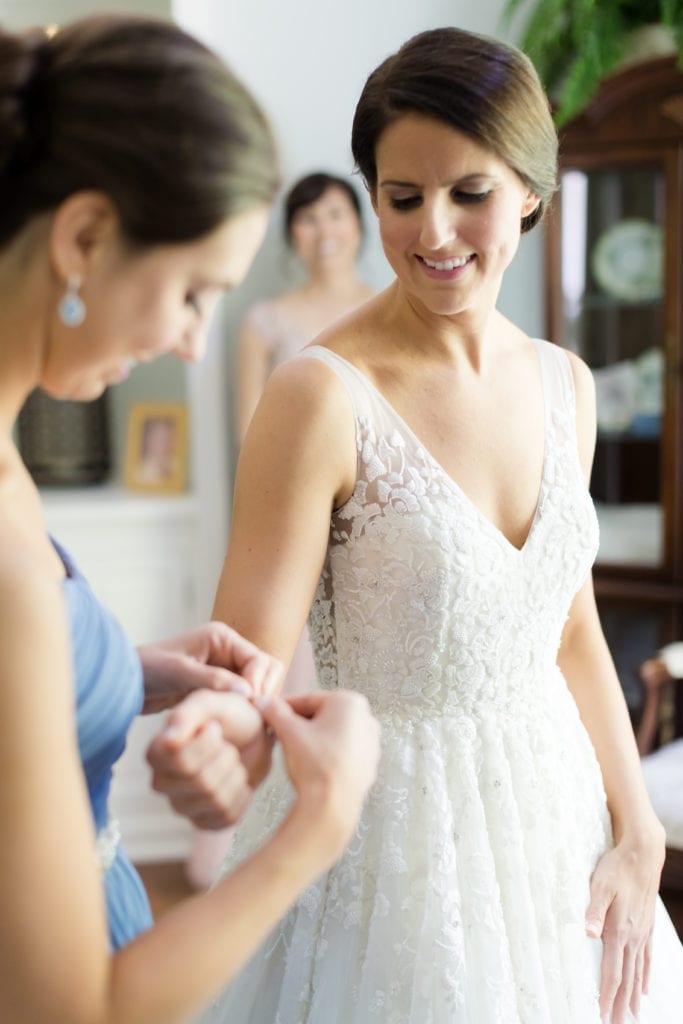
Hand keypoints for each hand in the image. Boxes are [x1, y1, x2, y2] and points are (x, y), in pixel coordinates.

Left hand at [138, 621, 282, 713]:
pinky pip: (243, 695)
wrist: (124, 682)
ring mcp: (224, 667)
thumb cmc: (147, 670)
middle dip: (263, 692)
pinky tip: (236, 725)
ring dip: (256, 701)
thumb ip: (212, 680)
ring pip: (258, 684)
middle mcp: (227, 649)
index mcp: (222, 637)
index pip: (259, 660)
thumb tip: (248, 693)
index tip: (249, 709)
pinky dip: (244, 708)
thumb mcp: (178, 673)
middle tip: (252, 717)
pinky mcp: (219, 684)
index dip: (259, 685)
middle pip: (266, 669)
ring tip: (245, 723)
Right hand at [146, 690, 273, 828]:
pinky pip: (226, 817)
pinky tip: (238, 781)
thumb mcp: (209, 703)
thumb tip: (168, 741)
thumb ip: (186, 716)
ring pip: (216, 800)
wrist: (255, 735)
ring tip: (233, 761)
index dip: (208, 744)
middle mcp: (161, 782)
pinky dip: (241, 796)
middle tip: (228, 745)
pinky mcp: (203, 821)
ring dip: (235, 775)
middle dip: (226, 758)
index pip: (181, 760)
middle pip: (201, 782)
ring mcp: (181, 805)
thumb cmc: (228, 715)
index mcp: (156, 752)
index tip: (215, 728)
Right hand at [258, 690, 380, 864]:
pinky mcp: (368, 763)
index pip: (308, 700)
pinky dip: (326, 754)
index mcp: (350, 703)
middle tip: (280, 734)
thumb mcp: (289, 732)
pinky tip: (312, 765)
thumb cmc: (315, 765)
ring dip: (313, 738)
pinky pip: (342, 751)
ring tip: (295, 751)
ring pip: (332, 733)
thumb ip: (275, 711)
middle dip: (300, 723)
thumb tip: (263, 701)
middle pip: (322, 715)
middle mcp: (366, 719)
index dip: (285, 708)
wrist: (331, 807)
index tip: (270, 714)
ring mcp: (371, 743)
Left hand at [585, 827, 664, 1021]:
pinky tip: (644, 989)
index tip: (601, 1016)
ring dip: (633, 996)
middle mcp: (633, 937)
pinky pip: (647, 958)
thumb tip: (588, 934)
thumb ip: (592, 910)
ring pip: (637, 972)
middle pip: (626, 979)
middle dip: (620, 1005)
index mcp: (618, 930)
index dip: (606, 996)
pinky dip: (645, 976)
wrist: (643, 855)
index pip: (612, 972)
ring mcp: (642, 933)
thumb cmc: (617, 868)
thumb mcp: (600, 884)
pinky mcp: (647, 927)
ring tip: (632, 1017)